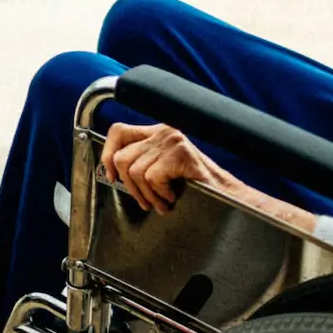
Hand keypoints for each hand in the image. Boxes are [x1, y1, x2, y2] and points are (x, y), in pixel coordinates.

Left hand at [100, 122, 228, 212]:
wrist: (225, 196)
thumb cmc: (195, 186)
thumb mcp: (162, 170)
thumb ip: (141, 163)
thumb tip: (113, 171)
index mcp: (156, 133)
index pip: (118, 132)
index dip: (107, 153)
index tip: (112, 175)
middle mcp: (163, 132)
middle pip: (122, 157)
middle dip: (130, 186)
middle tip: (146, 201)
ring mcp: (172, 140)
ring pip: (136, 172)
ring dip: (148, 194)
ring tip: (162, 201)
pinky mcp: (180, 152)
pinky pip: (152, 178)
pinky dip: (160, 194)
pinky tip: (172, 196)